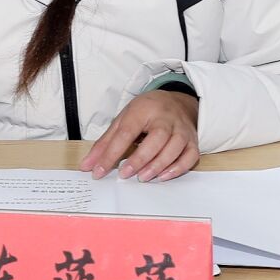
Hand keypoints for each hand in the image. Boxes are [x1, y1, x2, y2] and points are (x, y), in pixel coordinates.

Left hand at [84, 90, 200, 181]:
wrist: (176, 102)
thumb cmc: (146, 113)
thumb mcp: (122, 120)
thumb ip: (105, 144)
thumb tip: (87, 166)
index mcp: (144, 110)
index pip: (127, 132)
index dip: (112, 153)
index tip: (99, 170)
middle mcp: (166, 118)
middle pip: (157, 137)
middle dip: (140, 158)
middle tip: (125, 174)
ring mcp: (182, 129)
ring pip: (175, 147)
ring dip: (158, 165)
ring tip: (142, 177)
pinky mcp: (192, 140)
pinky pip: (190, 156)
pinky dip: (178, 168)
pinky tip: (163, 176)